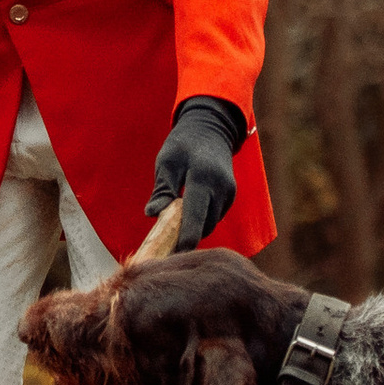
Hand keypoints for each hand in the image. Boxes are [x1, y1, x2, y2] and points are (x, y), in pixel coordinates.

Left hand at [146, 96, 244, 249]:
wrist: (210, 128)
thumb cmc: (183, 144)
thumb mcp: (167, 162)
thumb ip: (162, 189)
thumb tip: (152, 214)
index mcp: (202, 178)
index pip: (195, 218)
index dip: (184, 241)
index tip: (170, 256)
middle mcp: (220, 188)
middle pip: (204, 226)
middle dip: (186, 238)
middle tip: (165, 246)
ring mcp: (229, 193)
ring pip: (210, 223)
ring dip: (194, 228)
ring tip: (174, 226)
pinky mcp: (231, 195)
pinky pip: (215, 216)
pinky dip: (201, 219)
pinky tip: (188, 213)